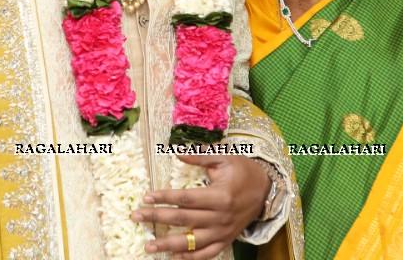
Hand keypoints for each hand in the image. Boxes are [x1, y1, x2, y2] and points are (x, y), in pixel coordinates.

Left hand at [130, 153, 270, 257]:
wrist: (266, 190)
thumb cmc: (243, 170)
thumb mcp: (224, 158)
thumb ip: (199, 157)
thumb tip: (176, 152)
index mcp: (220, 196)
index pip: (186, 199)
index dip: (164, 197)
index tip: (146, 196)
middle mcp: (221, 217)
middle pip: (184, 220)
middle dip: (158, 218)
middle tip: (136, 217)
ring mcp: (224, 231)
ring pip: (193, 242)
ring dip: (169, 245)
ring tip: (149, 246)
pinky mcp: (226, 240)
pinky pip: (208, 254)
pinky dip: (191, 258)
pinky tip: (175, 257)